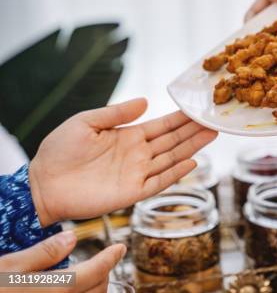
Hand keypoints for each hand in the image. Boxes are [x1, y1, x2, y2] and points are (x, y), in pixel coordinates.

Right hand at [0, 231, 124, 292]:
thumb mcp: (5, 266)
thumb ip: (42, 253)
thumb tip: (72, 238)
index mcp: (49, 291)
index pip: (92, 273)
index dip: (110, 259)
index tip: (119, 248)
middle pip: (96, 292)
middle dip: (103, 274)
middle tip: (103, 261)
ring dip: (94, 290)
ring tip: (90, 277)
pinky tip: (72, 291)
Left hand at [29, 98, 216, 225]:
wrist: (43, 183)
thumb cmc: (60, 150)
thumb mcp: (86, 121)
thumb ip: (116, 112)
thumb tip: (146, 101)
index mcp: (129, 136)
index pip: (162, 125)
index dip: (181, 118)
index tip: (199, 109)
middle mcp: (138, 154)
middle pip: (173, 141)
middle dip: (194, 130)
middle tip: (215, 120)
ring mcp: (137, 173)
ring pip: (172, 158)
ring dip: (192, 147)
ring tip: (212, 135)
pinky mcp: (132, 192)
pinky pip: (160, 182)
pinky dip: (176, 173)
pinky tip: (192, 162)